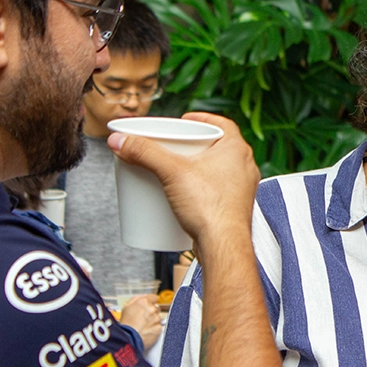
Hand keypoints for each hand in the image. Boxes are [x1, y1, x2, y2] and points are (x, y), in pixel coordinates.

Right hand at [107, 113, 258, 245]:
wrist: (224, 246)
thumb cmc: (211, 209)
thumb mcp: (171, 172)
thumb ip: (144, 153)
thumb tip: (122, 141)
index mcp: (236, 150)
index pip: (221, 124)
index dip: (202, 119)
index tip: (185, 121)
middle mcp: (244, 168)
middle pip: (216, 147)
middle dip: (194, 146)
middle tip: (175, 147)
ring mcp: (241, 190)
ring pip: (217, 171)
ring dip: (198, 168)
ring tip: (176, 171)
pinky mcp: (233, 209)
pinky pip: (216, 192)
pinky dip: (201, 190)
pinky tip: (186, 196)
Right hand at [119, 294, 162, 350]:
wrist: (128, 339)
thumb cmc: (126, 323)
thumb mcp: (127, 307)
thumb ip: (137, 299)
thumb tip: (144, 296)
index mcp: (144, 302)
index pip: (154, 297)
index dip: (151, 302)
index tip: (149, 306)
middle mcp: (152, 309)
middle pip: (156, 308)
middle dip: (151, 312)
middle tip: (143, 319)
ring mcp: (157, 319)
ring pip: (158, 318)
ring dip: (153, 321)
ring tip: (144, 326)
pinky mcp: (159, 328)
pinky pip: (159, 327)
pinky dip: (154, 329)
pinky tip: (147, 331)